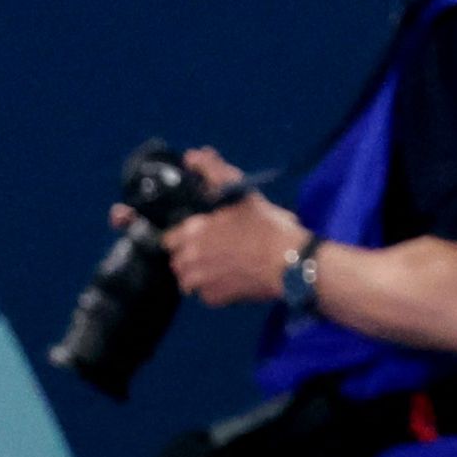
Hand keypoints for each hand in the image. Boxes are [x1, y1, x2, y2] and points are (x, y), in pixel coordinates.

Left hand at [143, 147, 308, 308]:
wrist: (288, 263)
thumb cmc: (265, 227)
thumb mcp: (239, 192)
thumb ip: (212, 171)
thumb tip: (192, 156)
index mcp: (192, 233)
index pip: (167, 239)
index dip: (182, 236)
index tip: (198, 233)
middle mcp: (190, 260)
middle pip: (176, 261)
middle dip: (189, 255)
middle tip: (213, 247)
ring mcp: (201, 283)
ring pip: (188, 279)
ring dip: (199, 272)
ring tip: (222, 263)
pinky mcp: (214, 299)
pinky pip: (204, 294)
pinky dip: (213, 288)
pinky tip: (231, 276)